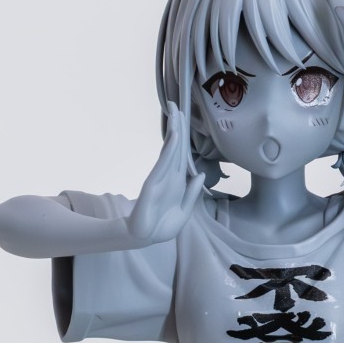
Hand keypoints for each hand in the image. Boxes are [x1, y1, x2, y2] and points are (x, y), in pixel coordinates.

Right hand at [124, 102, 203, 246]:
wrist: (145, 239)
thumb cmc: (162, 227)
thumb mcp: (184, 211)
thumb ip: (192, 193)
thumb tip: (199, 174)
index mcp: (176, 181)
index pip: (181, 154)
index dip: (183, 135)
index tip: (183, 116)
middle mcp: (168, 176)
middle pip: (175, 146)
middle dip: (177, 125)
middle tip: (176, 103)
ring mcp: (160, 178)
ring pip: (170, 150)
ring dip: (173, 130)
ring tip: (174, 111)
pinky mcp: (153, 184)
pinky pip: (164, 163)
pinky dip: (170, 149)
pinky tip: (175, 136)